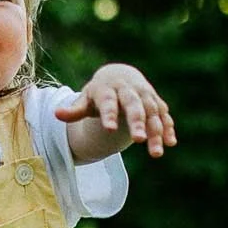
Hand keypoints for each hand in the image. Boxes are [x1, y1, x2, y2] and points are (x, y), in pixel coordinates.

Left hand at [56, 62, 175, 156]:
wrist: (120, 75)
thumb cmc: (98, 93)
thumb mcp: (86, 100)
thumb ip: (74, 110)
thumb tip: (56, 114)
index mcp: (109, 89)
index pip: (108, 102)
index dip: (109, 114)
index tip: (109, 130)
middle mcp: (129, 90)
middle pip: (134, 106)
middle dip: (137, 122)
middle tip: (137, 140)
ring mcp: (145, 95)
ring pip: (153, 113)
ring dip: (156, 132)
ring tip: (156, 153)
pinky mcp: (156, 103)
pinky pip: (164, 115)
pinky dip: (168, 128)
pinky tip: (171, 143)